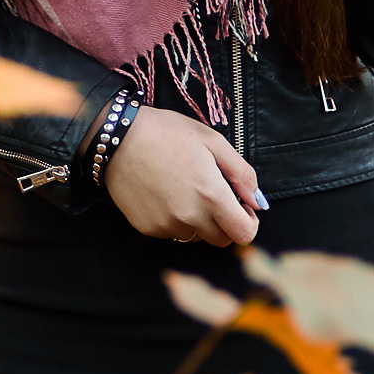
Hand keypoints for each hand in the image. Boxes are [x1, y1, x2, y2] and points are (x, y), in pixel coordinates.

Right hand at [102, 107, 264, 244]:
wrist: (115, 137)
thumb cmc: (166, 133)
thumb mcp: (211, 141)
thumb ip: (242, 173)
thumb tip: (258, 201)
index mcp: (211, 195)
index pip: (244, 234)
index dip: (248, 222)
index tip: (241, 207)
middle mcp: (190, 217)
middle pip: (222, 240)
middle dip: (225, 223)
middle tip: (214, 196)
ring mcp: (167, 226)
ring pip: (196, 237)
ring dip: (199, 222)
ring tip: (185, 190)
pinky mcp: (148, 228)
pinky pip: (172, 232)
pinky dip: (175, 220)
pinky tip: (164, 194)